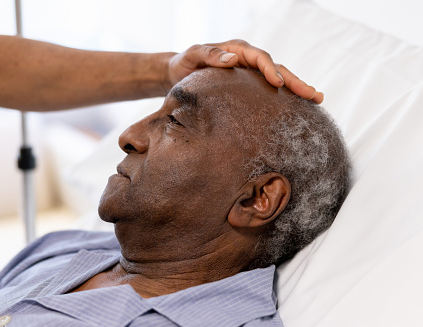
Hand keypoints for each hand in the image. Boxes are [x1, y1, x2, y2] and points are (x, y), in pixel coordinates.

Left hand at [168, 39, 323, 103]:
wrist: (178, 72)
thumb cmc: (184, 64)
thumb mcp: (192, 55)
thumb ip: (209, 54)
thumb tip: (232, 60)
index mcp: (237, 50)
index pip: (260, 58)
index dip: (271, 69)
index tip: (279, 83)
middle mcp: (248, 60)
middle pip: (277, 68)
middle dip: (296, 81)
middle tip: (313, 94)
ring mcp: (251, 73)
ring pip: (279, 79)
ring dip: (297, 88)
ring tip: (317, 99)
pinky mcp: (250, 86)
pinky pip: (270, 90)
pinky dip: (285, 97)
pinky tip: (299, 107)